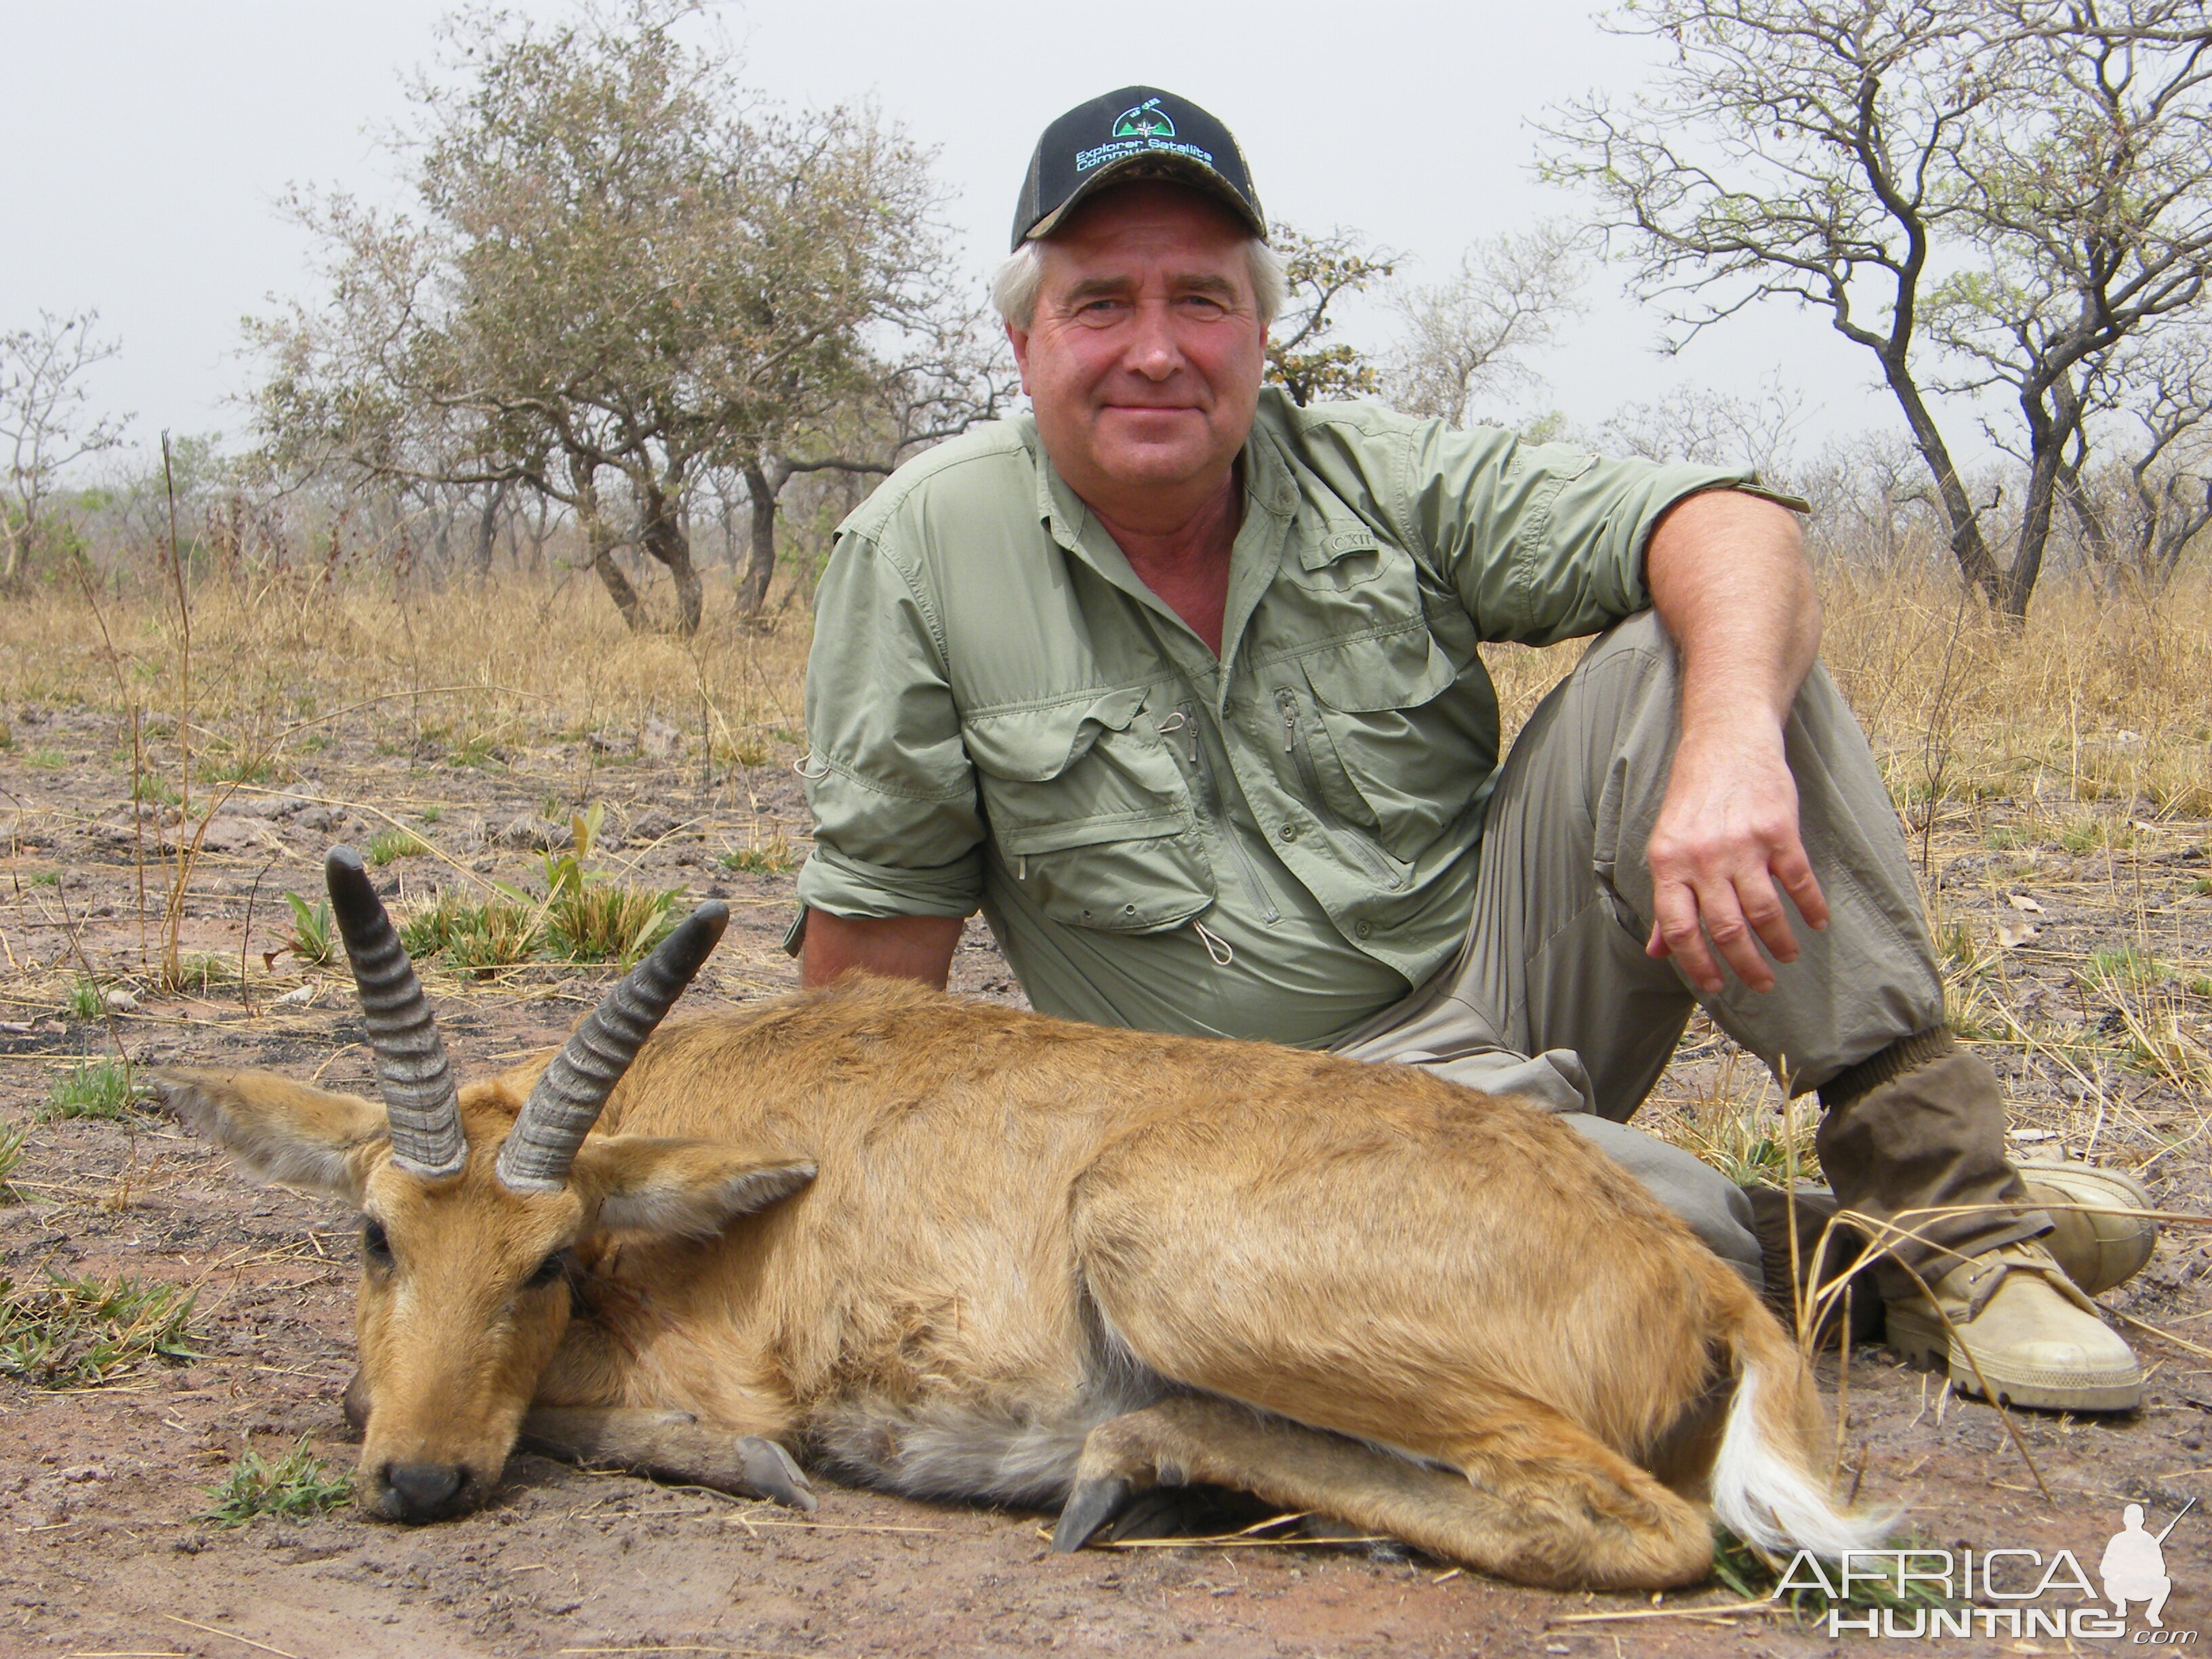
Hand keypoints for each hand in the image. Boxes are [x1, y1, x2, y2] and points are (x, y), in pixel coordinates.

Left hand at [1643, 728, 1828, 995]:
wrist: (1726, 741)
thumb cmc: (1693, 798)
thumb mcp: (1665, 845)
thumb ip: (1666, 900)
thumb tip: (1657, 951)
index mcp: (1668, 864)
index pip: (1679, 929)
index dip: (1697, 965)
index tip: (1715, 987)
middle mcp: (1703, 857)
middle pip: (1726, 928)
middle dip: (1746, 965)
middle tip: (1762, 984)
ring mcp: (1742, 844)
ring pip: (1764, 911)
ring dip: (1780, 943)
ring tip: (1788, 957)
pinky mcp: (1778, 830)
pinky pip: (1798, 881)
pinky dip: (1811, 907)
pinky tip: (1817, 922)